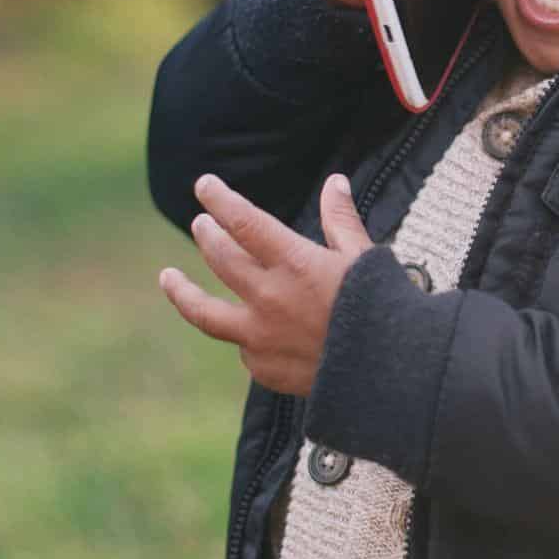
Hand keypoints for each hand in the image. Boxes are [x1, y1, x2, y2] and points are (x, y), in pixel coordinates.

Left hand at [159, 172, 373, 394]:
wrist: (390, 375)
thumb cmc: (383, 309)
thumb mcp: (364, 257)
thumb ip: (341, 220)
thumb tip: (334, 183)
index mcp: (293, 263)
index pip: (243, 222)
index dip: (220, 200)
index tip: (204, 185)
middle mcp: (268, 298)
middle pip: (221, 259)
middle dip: (208, 235)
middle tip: (201, 225)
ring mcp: (261, 337)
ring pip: (205, 312)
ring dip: (182, 291)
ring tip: (167, 277)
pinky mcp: (264, 368)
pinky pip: (242, 346)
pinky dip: (242, 333)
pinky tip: (240, 328)